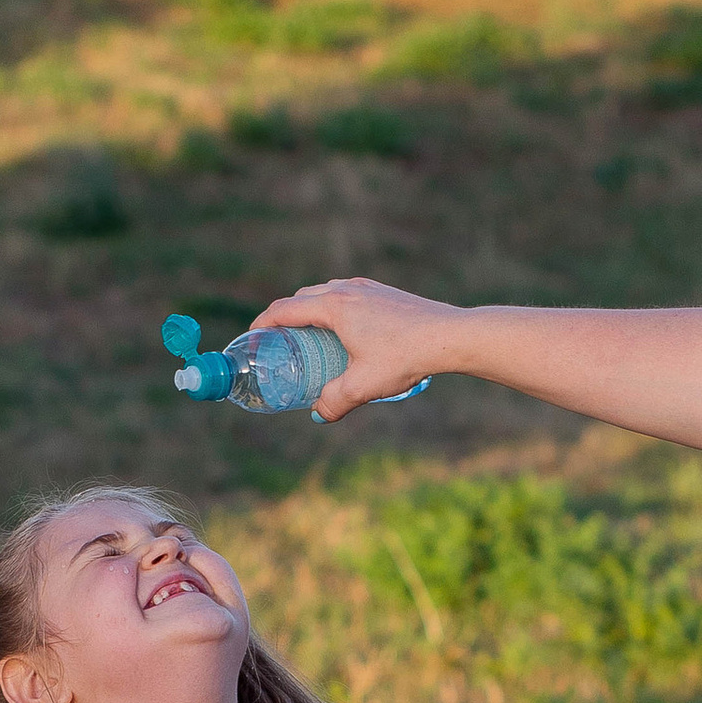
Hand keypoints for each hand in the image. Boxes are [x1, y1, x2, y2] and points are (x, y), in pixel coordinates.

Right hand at [250, 275, 461, 418]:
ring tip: (310, 338)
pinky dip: (334, 310)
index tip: (252, 338)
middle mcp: (347, 290)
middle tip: (279, 342)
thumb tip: (319, 413)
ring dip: (311, 311)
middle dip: (285, 318)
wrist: (449, 335)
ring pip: (327, 294)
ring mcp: (368, 288)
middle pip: (303, 298)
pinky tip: (346, 333)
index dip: (263, 324)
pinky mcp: (385, 293)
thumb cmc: (405, 357)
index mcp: (333, 306)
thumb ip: (335, 402)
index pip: (284, 309)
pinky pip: (347, 296)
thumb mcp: (363, 386)